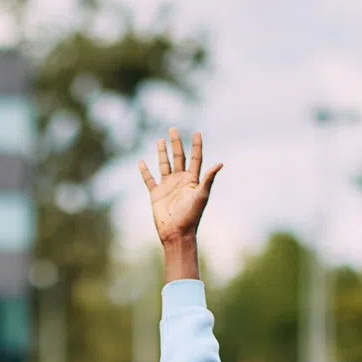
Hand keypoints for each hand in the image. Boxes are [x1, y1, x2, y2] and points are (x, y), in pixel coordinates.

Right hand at [139, 128, 222, 246]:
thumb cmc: (191, 216)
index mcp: (192, 180)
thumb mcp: (201, 195)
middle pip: (178, 158)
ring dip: (162, 153)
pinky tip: (141, 162)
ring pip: (164, 165)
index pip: (195, 159)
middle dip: (176, 144)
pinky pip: (149, 179)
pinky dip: (145, 171)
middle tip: (173, 129)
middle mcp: (180, 180)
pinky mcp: (156, 194)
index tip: (197, 133)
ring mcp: (167, 186)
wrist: (176, 232)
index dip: (196, 146)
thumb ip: (208, 178)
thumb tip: (220, 163)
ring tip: (160, 140)